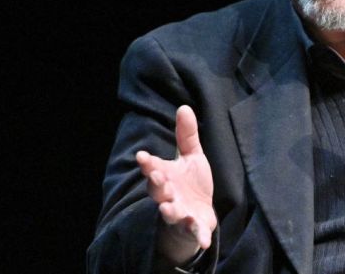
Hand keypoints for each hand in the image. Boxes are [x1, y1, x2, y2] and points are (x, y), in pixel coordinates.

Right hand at [136, 105, 216, 264]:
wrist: (198, 215)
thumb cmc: (190, 184)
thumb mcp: (192, 158)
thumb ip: (187, 136)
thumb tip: (184, 107)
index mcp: (165, 176)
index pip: (152, 169)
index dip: (148, 164)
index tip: (142, 157)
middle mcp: (167, 195)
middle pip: (157, 191)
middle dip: (156, 186)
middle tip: (157, 179)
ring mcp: (178, 213)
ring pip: (170, 213)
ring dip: (169, 210)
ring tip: (169, 208)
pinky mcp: (191, 228)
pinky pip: (192, 233)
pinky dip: (196, 235)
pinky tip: (203, 238)